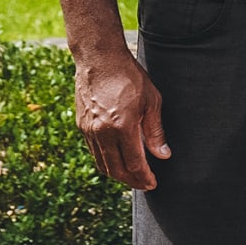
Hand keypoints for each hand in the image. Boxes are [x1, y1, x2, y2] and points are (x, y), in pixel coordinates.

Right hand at [73, 50, 170, 190]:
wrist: (99, 60)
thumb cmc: (130, 77)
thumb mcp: (151, 101)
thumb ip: (155, 131)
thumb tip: (163, 155)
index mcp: (121, 127)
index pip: (134, 163)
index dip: (144, 177)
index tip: (153, 183)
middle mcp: (101, 133)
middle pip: (116, 169)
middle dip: (132, 181)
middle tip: (145, 184)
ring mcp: (89, 131)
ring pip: (103, 163)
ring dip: (118, 174)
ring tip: (133, 176)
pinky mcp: (82, 126)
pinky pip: (95, 152)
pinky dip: (107, 161)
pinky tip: (119, 159)